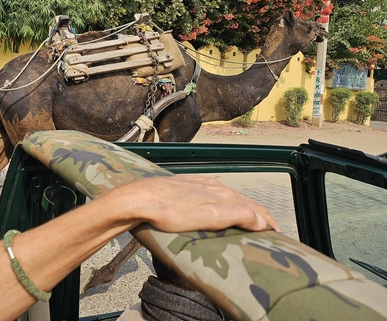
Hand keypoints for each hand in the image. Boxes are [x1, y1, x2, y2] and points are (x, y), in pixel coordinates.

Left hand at [117, 175, 278, 233]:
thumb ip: (235, 216)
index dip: (267, 220)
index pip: (252, 207)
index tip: (277, 232)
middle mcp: (213, 186)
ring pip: (228, 196)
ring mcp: (199, 185)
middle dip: (258, 214)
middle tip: (269, 228)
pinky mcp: (185, 186)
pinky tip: (219, 206)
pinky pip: (213, 194)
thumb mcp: (207, 217)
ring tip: (249, 219)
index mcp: (221, 193)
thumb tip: (260, 220)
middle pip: (243, 201)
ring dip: (243, 208)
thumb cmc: (169, 210)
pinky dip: (224, 203)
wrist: (139, 199)